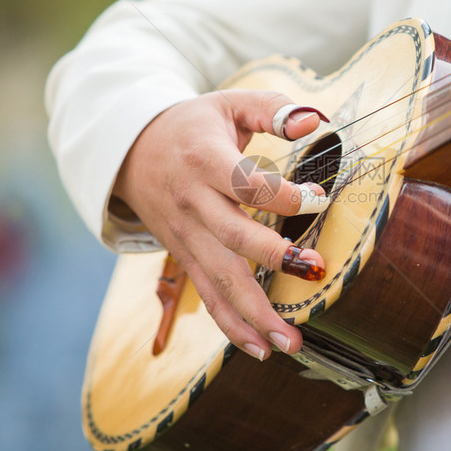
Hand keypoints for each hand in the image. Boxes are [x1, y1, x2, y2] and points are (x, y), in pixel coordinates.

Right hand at [113, 89, 325, 359]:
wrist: (129, 151)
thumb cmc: (190, 126)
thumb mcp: (228, 102)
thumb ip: (273, 108)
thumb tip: (317, 121)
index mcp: (206, 159)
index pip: (246, 183)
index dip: (285, 194)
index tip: (320, 200)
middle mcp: (194, 202)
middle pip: (233, 237)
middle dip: (275, 257)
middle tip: (316, 270)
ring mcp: (187, 235)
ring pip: (220, 279)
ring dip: (255, 314)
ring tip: (290, 342)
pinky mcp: (185, 257)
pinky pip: (208, 296)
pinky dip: (232, 326)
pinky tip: (260, 348)